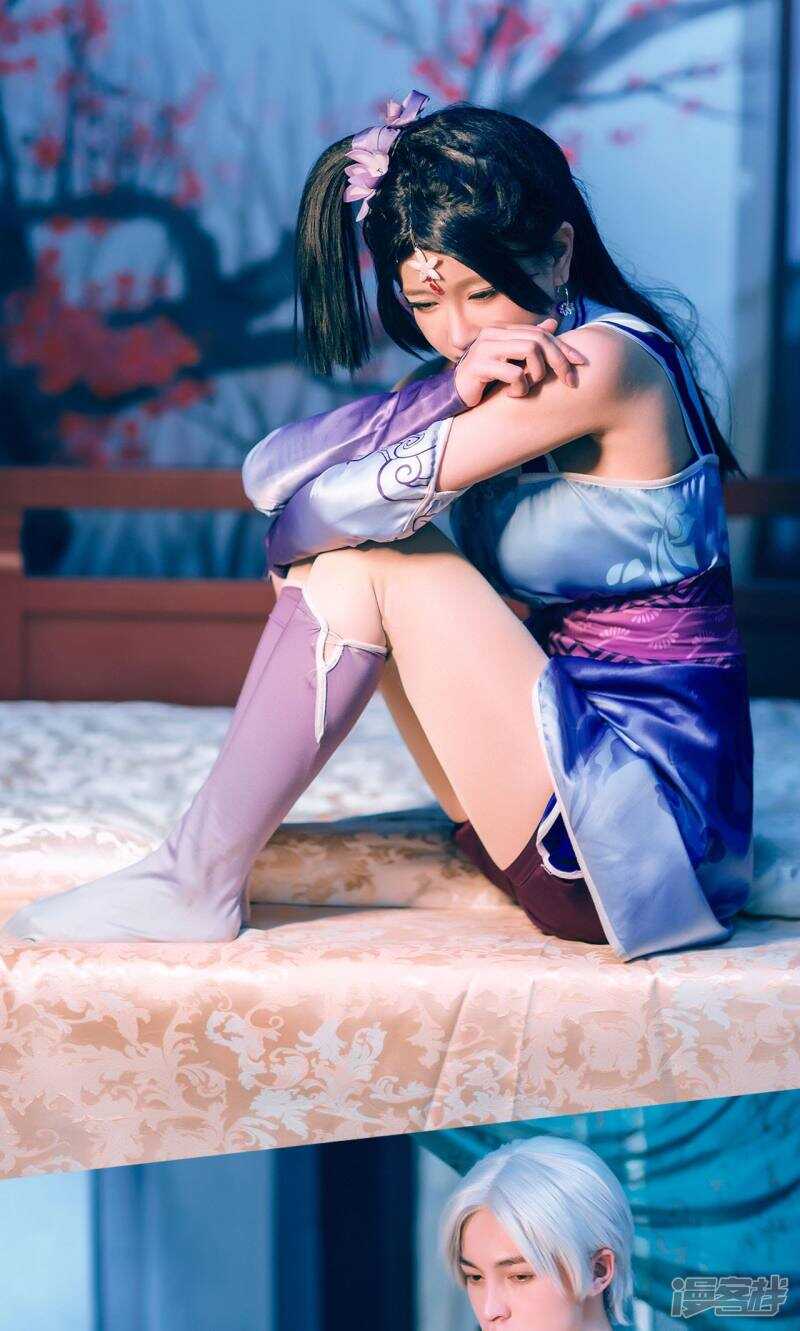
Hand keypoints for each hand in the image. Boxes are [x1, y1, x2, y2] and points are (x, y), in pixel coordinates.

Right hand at [453, 317, 588, 407]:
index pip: (541, 334)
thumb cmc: (486, 379)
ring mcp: (484, 348)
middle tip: (569, 382)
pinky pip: (514, 373)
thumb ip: (529, 342)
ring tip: (528, 387)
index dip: (564, 348)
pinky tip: (512, 395)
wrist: (456, 396)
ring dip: (537, 374)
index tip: (581, 364)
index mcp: (502, 330)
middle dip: (559, 361)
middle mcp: (493, 334)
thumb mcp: (511, 360)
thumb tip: (553, 324)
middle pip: (539, 340)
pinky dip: (520, 388)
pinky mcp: (478, 366)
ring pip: (530, 351)